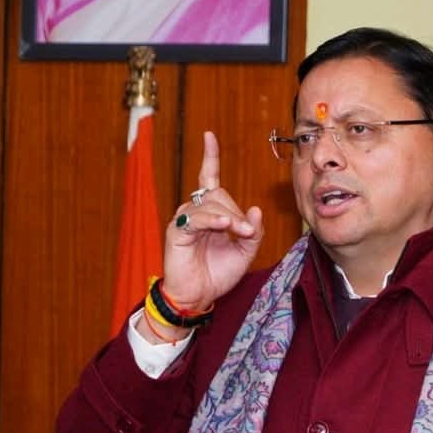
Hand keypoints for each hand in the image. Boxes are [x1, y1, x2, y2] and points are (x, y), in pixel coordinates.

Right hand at [161, 131, 264, 310]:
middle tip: (247, 232)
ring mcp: (184, 220)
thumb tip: (256, 209)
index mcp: (211, 213)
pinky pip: (198, 218)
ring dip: (230, 218)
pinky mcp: (177, 231)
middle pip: (219, 194)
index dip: (210, 157)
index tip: (209, 136)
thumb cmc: (217, 274)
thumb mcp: (245, 252)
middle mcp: (195, 212)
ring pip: (211, 204)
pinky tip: (223, 226)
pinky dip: (213, 220)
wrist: (198, 296)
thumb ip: (254, 231)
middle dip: (238, 212)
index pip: (209, 178)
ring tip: (239, 233)